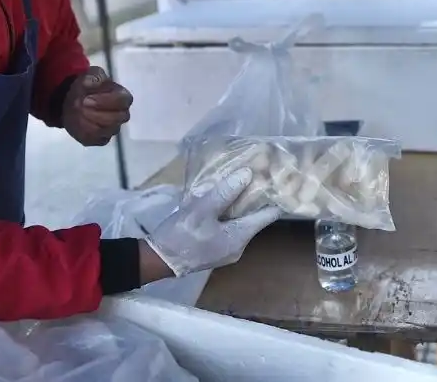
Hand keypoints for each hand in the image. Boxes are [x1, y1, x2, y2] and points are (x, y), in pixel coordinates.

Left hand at [63, 67, 132, 146]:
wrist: (73, 99)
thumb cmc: (87, 86)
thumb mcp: (91, 75)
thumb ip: (95, 78)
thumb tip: (95, 83)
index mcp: (123, 97)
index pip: (122, 101)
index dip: (104, 100)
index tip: (86, 99)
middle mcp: (122, 115)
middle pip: (116, 119)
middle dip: (95, 113)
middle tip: (80, 106)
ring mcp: (113, 128)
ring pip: (106, 131)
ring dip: (88, 122)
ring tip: (76, 113)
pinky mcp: (102, 139)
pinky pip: (95, 140)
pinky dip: (84, 133)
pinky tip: (76, 123)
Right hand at [146, 168, 281, 276]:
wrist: (157, 260)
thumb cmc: (181, 235)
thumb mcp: (202, 210)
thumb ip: (225, 193)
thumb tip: (247, 175)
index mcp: (239, 238)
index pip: (266, 216)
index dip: (274, 198)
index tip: (279, 181)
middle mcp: (238, 246)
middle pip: (254, 219)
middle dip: (256, 199)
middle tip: (261, 176)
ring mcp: (225, 250)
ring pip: (240, 223)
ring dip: (240, 205)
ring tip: (243, 182)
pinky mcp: (214, 248)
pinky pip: (228, 227)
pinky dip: (229, 213)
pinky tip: (223, 200)